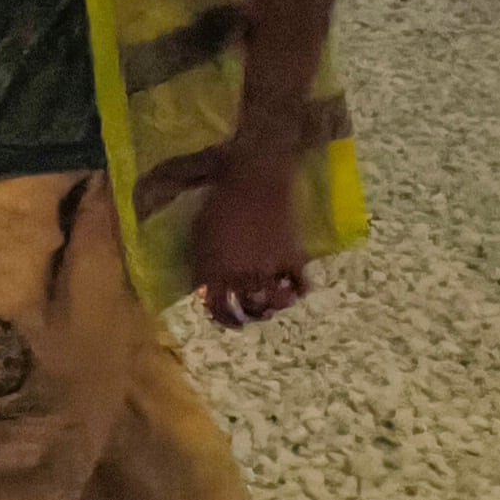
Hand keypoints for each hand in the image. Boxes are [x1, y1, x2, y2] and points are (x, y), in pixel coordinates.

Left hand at [194, 150, 311, 327]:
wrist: (254, 180)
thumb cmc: (219, 203)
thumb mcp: (199, 235)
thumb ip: (203, 263)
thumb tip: (205, 283)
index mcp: (216, 270)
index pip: (218, 308)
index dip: (222, 318)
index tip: (225, 319)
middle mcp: (243, 275)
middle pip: (248, 310)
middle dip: (248, 317)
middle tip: (249, 315)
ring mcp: (270, 268)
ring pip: (274, 304)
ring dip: (272, 307)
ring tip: (271, 306)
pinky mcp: (294, 258)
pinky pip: (300, 286)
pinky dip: (297, 292)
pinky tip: (292, 291)